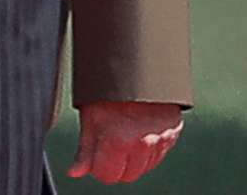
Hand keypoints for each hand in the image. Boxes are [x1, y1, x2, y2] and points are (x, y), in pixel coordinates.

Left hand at [67, 100, 183, 181]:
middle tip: (106, 142)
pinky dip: (146, 152)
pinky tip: (136, 132)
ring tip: (122, 132)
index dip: (97, 167)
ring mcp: (161, 142)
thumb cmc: (107, 91)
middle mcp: (143, 145)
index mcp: (119, 141)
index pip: (107, 176)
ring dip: (131, 158)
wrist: (138, 69)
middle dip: (114, 165)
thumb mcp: (89, 118)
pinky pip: (157, 157)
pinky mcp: (172, 136)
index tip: (94, 154)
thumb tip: (74, 173)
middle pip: (126, 176)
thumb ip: (84, 150)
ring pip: (142, 168)